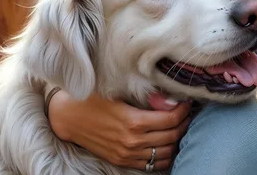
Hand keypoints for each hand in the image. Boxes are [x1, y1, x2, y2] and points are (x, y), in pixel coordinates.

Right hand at [48, 90, 192, 170]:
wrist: (70, 118)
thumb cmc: (94, 99)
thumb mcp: (119, 91)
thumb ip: (146, 96)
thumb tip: (170, 99)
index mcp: (134, 121)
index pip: (171, 120)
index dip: (184, 111)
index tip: (187, 102)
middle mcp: (133, 141)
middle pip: (172, 136)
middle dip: (184, 123)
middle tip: (187, 113)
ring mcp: (128, 154)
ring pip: (166, 152)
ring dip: (177, 140)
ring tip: (179, 127)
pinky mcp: (123, 160)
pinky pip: (152, 164)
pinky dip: (165, 155)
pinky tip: (168, 143)